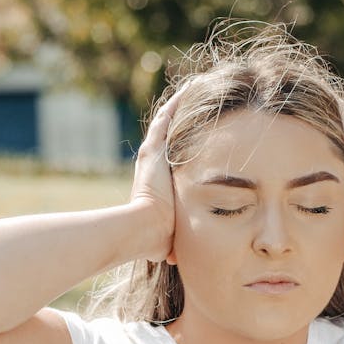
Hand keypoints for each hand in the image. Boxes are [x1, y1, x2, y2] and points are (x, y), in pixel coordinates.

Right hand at [130, 85, 186, 262]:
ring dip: (183, 108)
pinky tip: (194, 86)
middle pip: (170, 137)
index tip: (198, 139)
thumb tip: (171, 257)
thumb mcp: (168, 234)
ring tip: (200, 91)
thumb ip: (171, 240)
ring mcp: (152, 155)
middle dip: (184, 123)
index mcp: (156, 182)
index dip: (183, 148)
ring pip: (169, 124)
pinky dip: (180, 102)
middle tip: (200, 107)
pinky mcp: (154, 149)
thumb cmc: (156, 237)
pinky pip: (168, 117)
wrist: (142, 230)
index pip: (172, 159)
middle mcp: (151, 165)